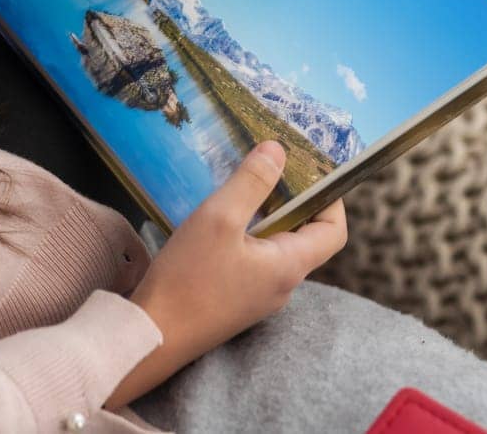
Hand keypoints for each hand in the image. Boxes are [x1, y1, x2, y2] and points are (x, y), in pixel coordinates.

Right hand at [106, 142, 347, 408]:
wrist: (152, 336)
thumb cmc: (188, 278)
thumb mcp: (219, 218)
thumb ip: (251, 182)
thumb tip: (278, 150)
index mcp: (289, 266)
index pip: (333, 231)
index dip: (329, 198)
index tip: (309, 171)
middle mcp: (282, 285)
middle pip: (304, 237)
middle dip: (291, 201)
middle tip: (266, 170)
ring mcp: (258, 297)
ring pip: (274, 248)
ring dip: (264, 218)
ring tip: (239, 191)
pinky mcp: (235, 302)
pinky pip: (253, 262)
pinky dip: (245, 236)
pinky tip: (216, 224)